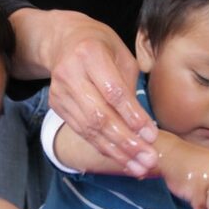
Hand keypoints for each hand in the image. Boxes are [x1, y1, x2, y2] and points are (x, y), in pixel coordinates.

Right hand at [13, 9, 158, 175]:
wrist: (62, 41)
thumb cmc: (100, 45)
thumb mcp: (121, 54)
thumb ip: (130, 85)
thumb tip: (143, 124)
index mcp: (90, 53)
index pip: (113, 92)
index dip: (132, 116)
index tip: (151, 135)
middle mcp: (70, 73)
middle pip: (99, 116)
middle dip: (126, 141)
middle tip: (148, 159)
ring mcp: (60, 92)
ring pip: (90, 129)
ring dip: (117, 151)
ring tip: (139, 166)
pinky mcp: (57, 106)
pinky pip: (83, 132)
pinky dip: (104, 148)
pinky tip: (122, 159)